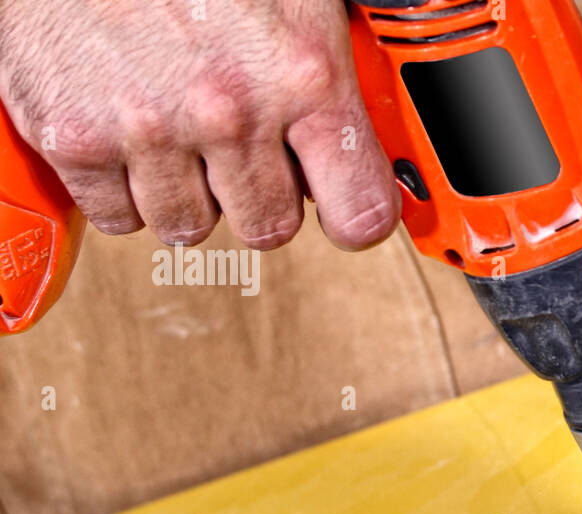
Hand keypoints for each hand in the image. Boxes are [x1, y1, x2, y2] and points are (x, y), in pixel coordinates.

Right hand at [0, 0, 399, 249]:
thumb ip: (323, 73)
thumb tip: (357, 135)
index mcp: (303, 73)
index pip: (360, 211)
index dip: (354, 214)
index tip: (344, 208)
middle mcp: (230, 110)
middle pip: (269, 227)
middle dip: (260, 195)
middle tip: (241, 148)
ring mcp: (149, 128)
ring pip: (190, 226)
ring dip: (189, 193)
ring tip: (178, 130)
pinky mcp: (75, 139)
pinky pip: (117, 216)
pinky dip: (122, 188)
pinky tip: (129, 136)